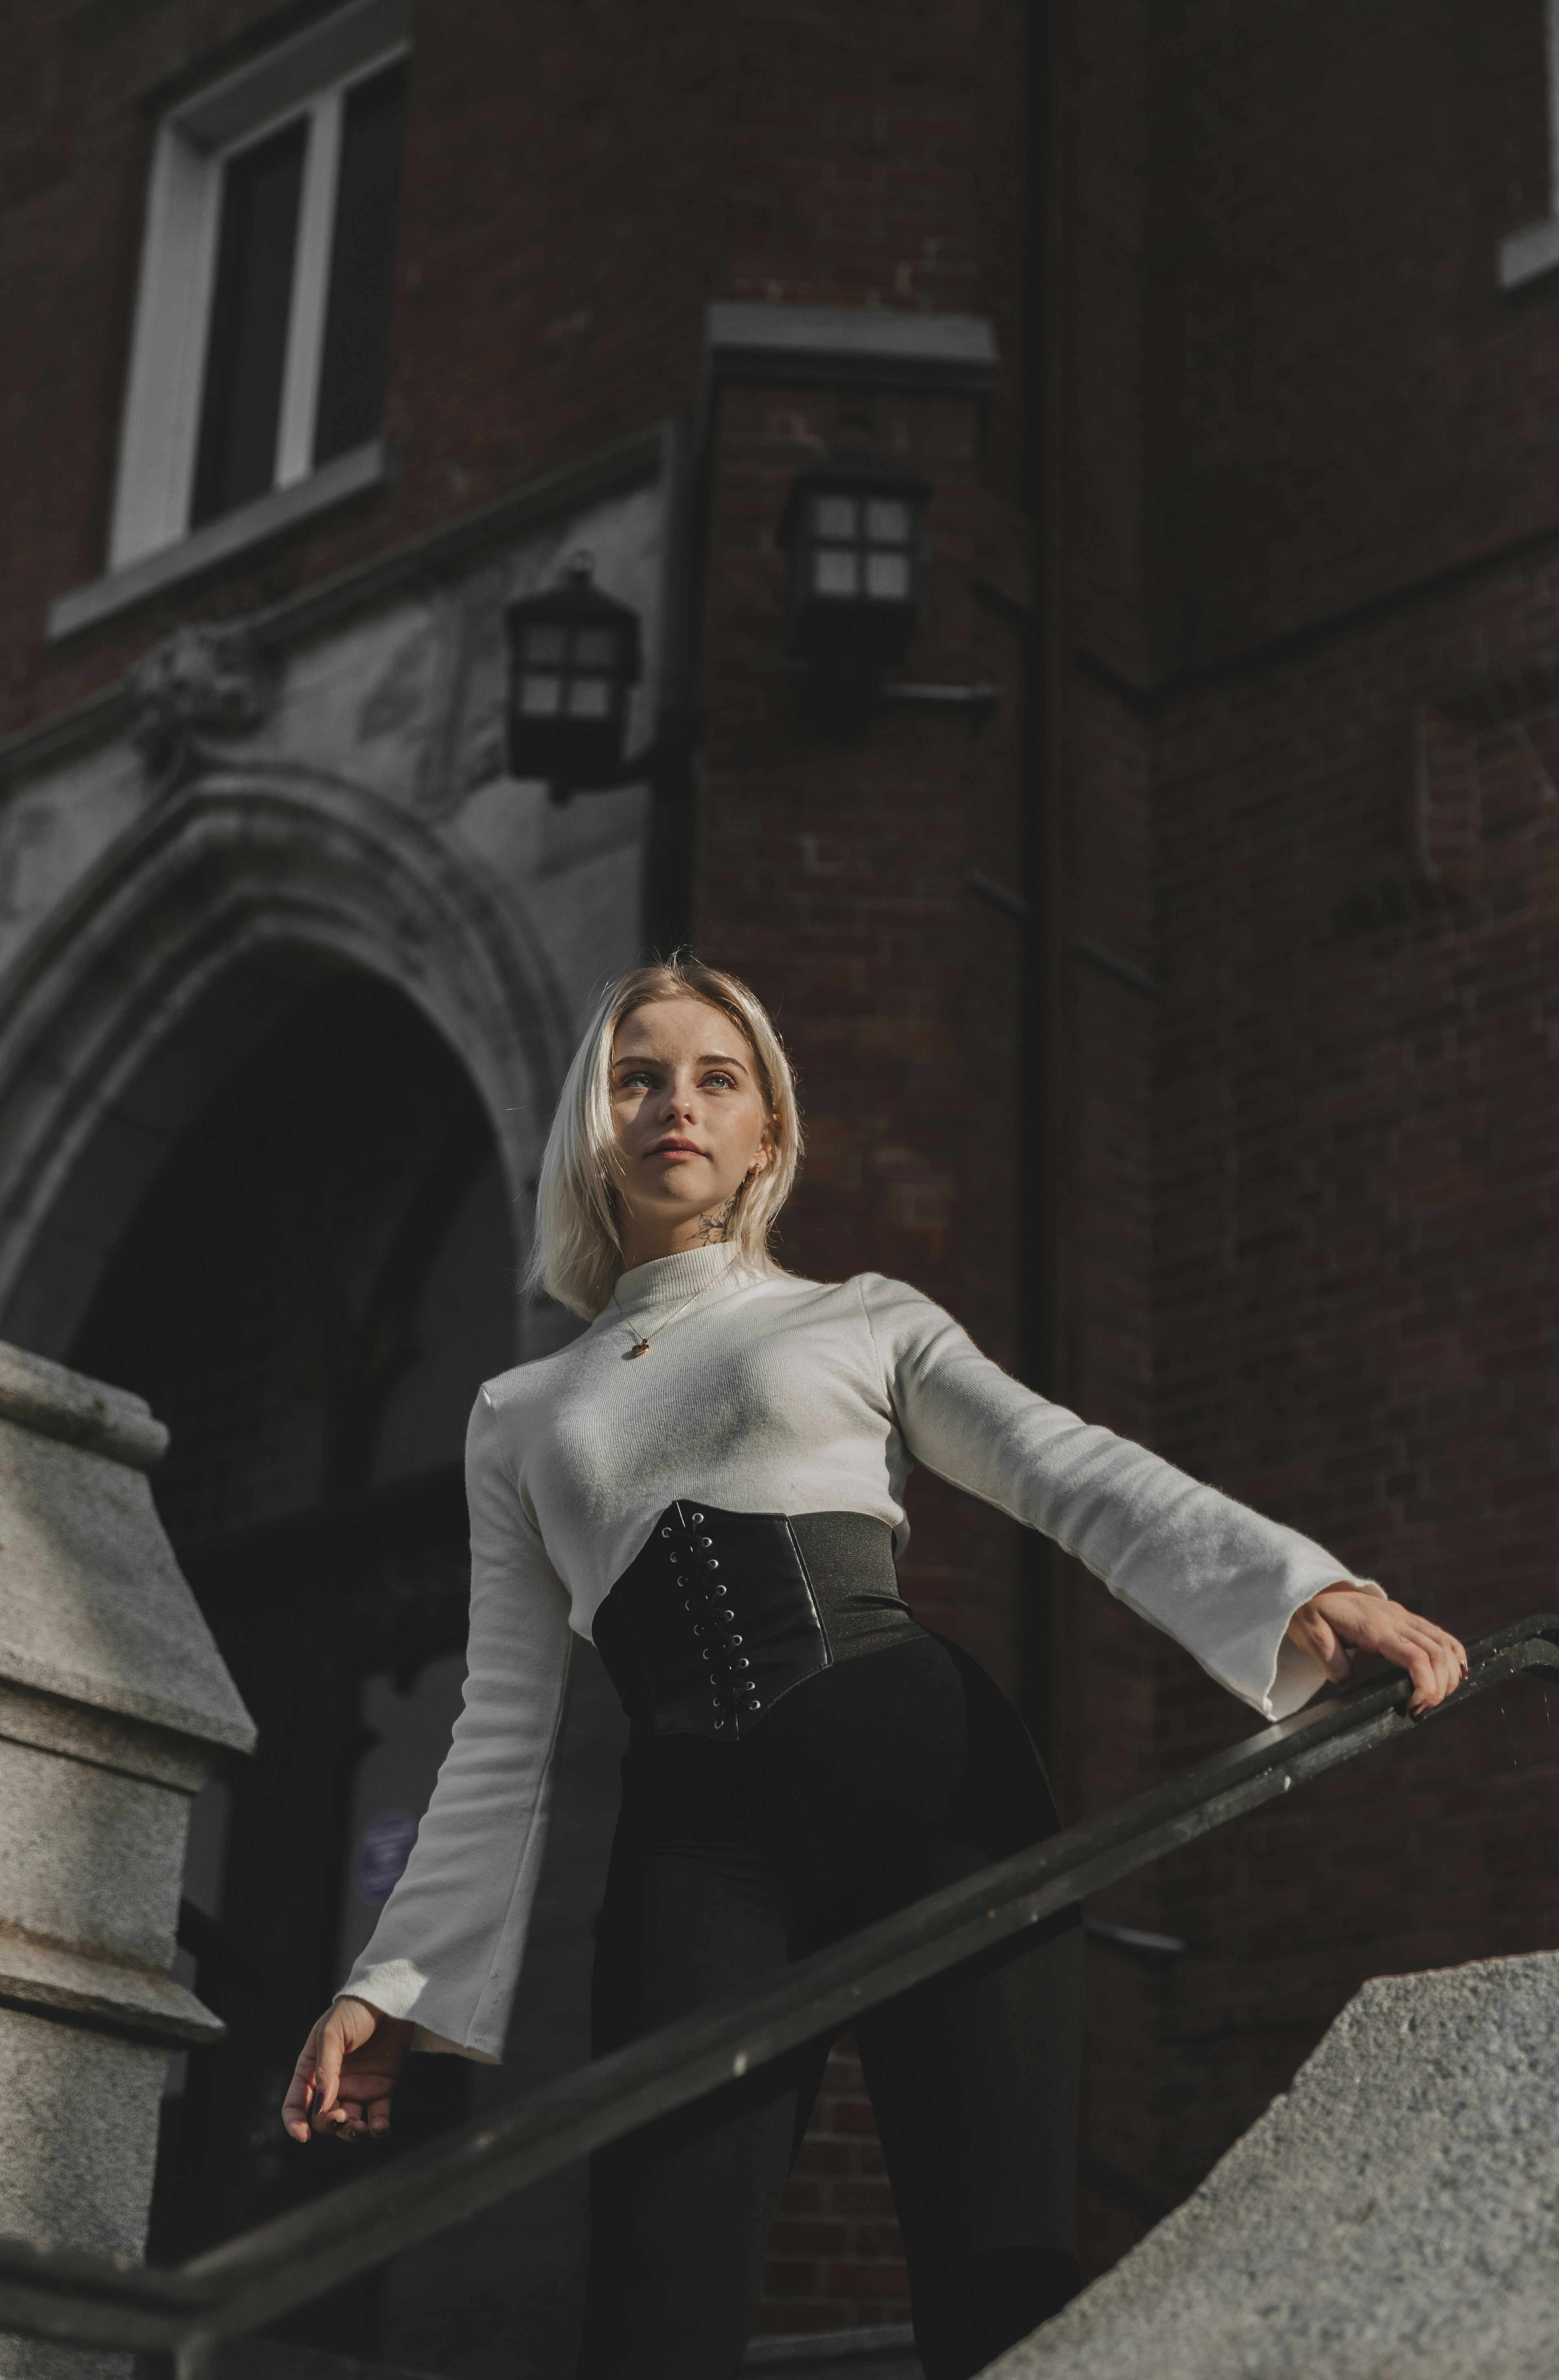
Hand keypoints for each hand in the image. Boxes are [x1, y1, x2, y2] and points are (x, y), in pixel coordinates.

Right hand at [281, 1995, 413, 2144]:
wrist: (390, 1998)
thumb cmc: (354, 2011)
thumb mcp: (331, 2032)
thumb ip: (325, 2070)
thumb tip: (322, 2106)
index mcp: (312, 2069)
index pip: (296, 2102)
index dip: (295, 2122)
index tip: (303, 2135)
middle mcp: (333, 2084)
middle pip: (323, 2117)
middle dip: (329, 2124)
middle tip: (341, 2117)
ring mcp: (357, 2088)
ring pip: (349, 2124)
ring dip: (351, 2133)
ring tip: (360, 2128)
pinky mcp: (382, 2089)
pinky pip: (377, 2118)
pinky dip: (378, 2128)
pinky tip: (379, 2128)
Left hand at [1286, 1586, 1467, 1718]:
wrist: (1312, 1591)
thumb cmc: (1311, 1615)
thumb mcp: (1311, 1636)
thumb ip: (1329, 1660)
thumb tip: (1347, 1678)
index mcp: (1374, 1628)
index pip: (1415, 1657)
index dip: (1426, 1685)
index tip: (1414, 1707)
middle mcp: (1395, 1619)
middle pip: (1437, 1653)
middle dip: (1440, 1687)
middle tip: (1423, 1710)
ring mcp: (1403, 1617)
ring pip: (1444, 1644)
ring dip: (1450, 1674)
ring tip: (1438, 1698)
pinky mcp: (1407, 1618)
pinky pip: (1440, 1635)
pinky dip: (1454, 1654)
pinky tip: (1456, 1673)